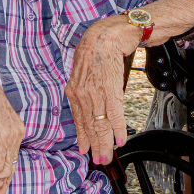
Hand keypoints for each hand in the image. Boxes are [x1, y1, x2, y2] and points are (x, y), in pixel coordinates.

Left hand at [65, 15, 139, 165]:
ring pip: (101, 123)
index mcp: (74, 89)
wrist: (107, 33)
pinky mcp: (111, 88)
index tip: (85, 149)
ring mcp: (96, 91)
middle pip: (89, 125)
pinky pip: (114, 113)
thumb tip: (89, 103)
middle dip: (94, 145)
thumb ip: (84, 87)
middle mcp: (82, 92)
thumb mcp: (84, 70)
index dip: (83, 136)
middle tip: (99, 160)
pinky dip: (117, 129)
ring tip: (108, 155)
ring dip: (105, 142)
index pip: (78, 119)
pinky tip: (120, 139)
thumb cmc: (97, 48)